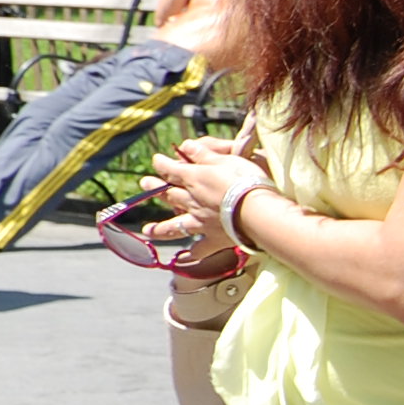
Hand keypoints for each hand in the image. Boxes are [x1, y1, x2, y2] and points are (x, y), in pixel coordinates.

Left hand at [146, 134, 267, 249]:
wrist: (259, 212)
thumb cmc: (246, 181)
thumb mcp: (225, 159)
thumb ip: (203, 154)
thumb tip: (185, 145)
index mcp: (193, 179)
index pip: (170, 169)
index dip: (161, 163)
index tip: (156, 160)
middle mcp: (192, 201)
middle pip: (168, 194)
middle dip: (155, 188)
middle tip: (144, 183)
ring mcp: (202, 222)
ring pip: (175, 225)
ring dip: (160, 229)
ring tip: (148, 230)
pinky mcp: (215, 239)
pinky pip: (201, 249)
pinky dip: (193, 254)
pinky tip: (186, 258)